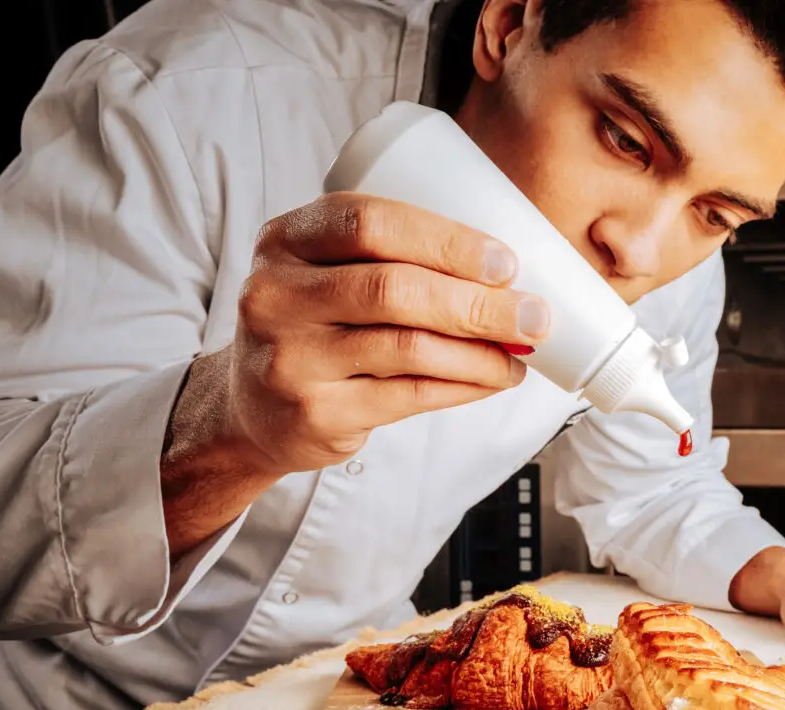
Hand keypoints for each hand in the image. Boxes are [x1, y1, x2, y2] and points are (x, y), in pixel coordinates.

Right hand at [218, 191, 550, 476]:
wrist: (252, 410)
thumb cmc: (316, 327)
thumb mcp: (327, 273)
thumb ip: (394, 259)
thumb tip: (511, 274)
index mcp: (286, 239)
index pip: (370, 223)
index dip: (446, 240)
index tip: (505, 262)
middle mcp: (277, 294)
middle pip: (393, 288)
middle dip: (477, 303)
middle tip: (533, 316)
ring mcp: (290, 357)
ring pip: (407, 348)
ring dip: (480, 353)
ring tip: (520, 354)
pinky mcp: (314, 412)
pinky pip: (408, 396)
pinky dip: (463, 387)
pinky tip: (492, 380)